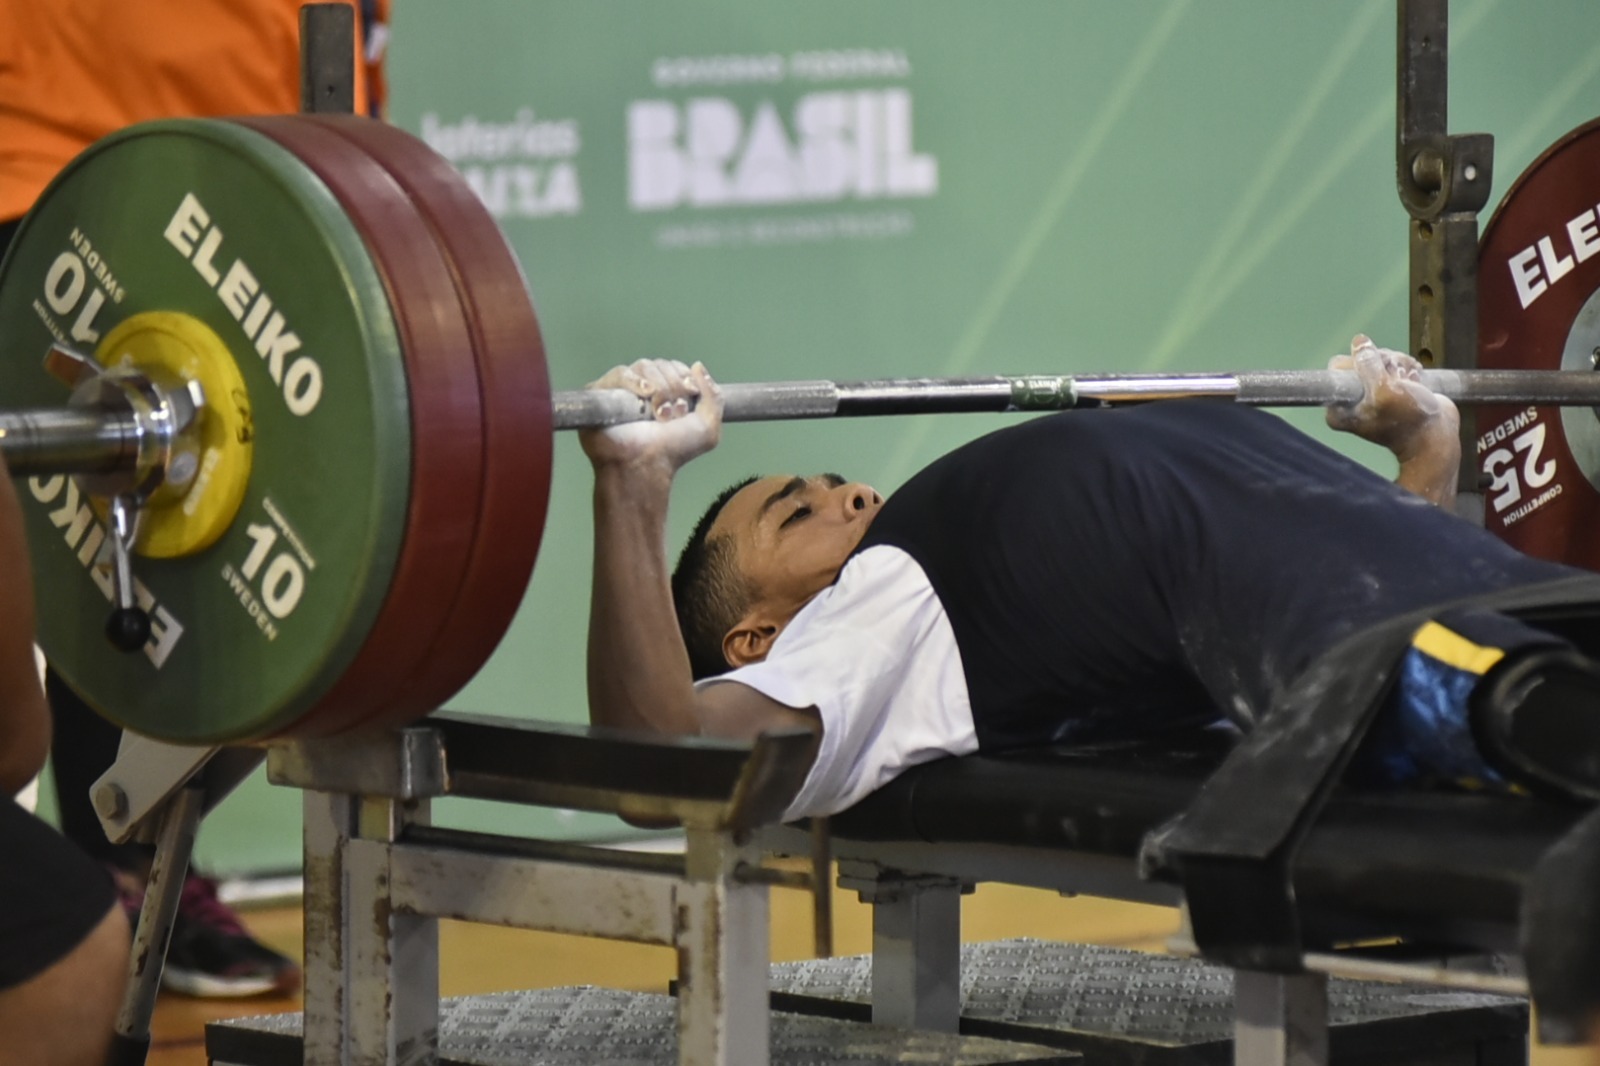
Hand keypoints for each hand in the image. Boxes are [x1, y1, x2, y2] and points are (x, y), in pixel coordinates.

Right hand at [579, 359, 722, 471]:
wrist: (647, 465)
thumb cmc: (673, 450)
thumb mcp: (708, 428)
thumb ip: (714, 396)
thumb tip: (697, 365)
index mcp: (665, 391)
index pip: (675, 367)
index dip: (684, 377)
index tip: (690, 395)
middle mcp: (643, 387)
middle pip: (660, 364)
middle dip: (673, 386)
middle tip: (674, 412)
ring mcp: (622, 389)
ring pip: (643, 366)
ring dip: (659, 387)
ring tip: (659, 413)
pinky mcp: (602, 393)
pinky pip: (619, 374)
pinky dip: (634, 380)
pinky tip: (645, 392)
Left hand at [1324, 335, 1459, 459]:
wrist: (1437, 436)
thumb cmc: (1410, 420)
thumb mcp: (1385, 389)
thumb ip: (1368, 364)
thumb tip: (1359, 341)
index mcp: (1339, 408)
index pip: (1339, 366)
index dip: (1363, 364)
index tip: (1381, 379)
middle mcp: (1351, 400)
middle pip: (1361, 360)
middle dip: (1385, 363)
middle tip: (1400, 379)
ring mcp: (1371, 393)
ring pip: (1380, 360)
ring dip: (1399, 365)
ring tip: (1410, 382)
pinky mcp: (1389, 388)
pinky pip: (1393, 365)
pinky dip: (1407, 368)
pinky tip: (1415, 380)